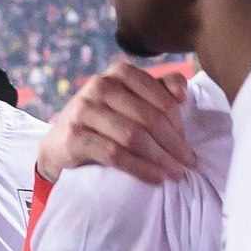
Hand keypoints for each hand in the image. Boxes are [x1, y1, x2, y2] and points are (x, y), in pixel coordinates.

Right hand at [37, 59, 193, 184]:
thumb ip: (160, 89)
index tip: (189, 146)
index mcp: (119, 72)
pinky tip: (155, 178)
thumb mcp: (131, 99)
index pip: (161, 97)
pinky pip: (114, 154)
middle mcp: (100, 85)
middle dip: (174, 144)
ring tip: (176, 174)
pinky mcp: (74, 137)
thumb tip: (182, 92)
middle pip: (149, 118)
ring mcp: (84, 110)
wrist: (61, 144)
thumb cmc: (105, 121)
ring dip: (160, 159)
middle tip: (189, 164)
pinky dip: (139, 168)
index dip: (179, 124)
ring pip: (133, 136)